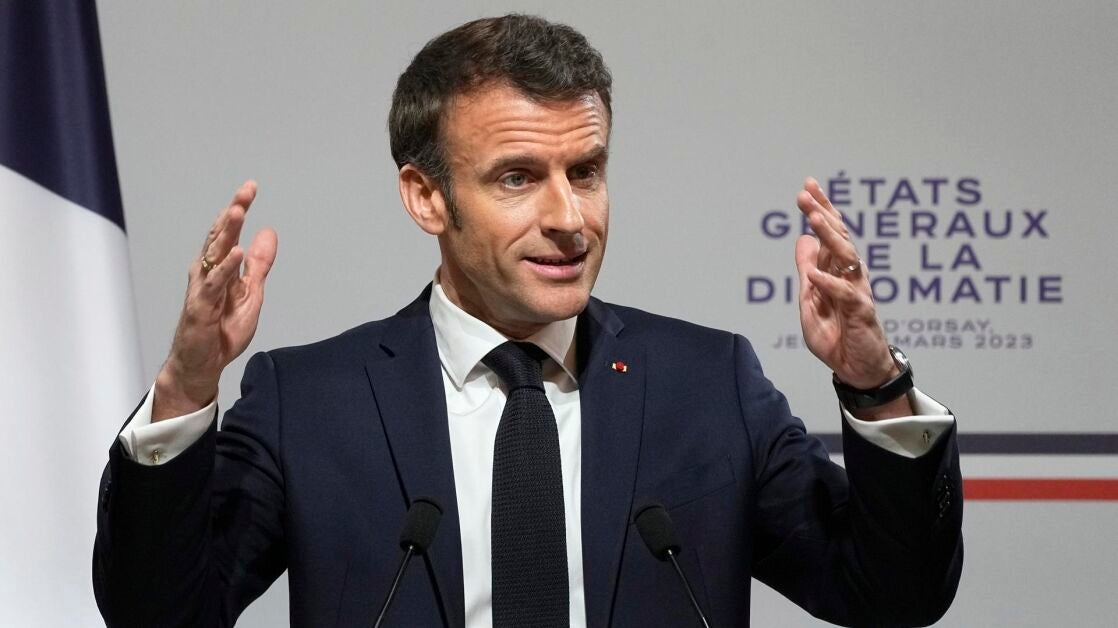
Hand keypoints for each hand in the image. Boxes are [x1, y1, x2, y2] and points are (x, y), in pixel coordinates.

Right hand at [153, 181, 277, 420]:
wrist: (204, 364)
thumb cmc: (221, 329)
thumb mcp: (251, 292)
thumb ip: (259, 264)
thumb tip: (269, 232)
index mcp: (219, 267)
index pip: (228, 232)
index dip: (238, 209)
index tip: (250, 187)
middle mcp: (207, 273)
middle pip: (220, 237)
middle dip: (233, 213)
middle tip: (245, 192)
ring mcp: (202, 289)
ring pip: (214, 255)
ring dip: (227, 233)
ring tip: (238, 212)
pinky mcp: (200, 308)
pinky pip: (213, 285)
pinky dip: (225, 268)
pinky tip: (236, 254)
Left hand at [793, 177, 894, 390]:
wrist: (856, 369)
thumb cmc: (837, 336)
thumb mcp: (812, 301)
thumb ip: (808, 271)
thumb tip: (801, 240)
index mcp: (838, 271)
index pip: (831, 234)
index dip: (821, 209)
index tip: (808, 186)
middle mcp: (851, 276)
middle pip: (840, 238)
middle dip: (823, 214)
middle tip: (805, 194)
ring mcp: (858, 292)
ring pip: (846, 258)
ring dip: (829, 237)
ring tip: (812, 218)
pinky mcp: (861, 313)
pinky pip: (846, 295)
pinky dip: (829, 284)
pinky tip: (815, 274)